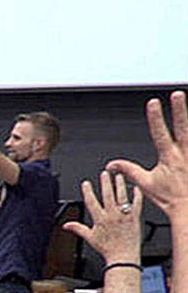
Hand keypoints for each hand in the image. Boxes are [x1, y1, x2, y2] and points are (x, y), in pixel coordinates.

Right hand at [64, 171, 142, 264]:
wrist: (123, 257)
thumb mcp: (90, 238)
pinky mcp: (134, 218)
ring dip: (120, 185)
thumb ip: (77, 229)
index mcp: (100, 220)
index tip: (86, 183)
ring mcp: (124, 216)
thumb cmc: (107, 249)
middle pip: (107, 195)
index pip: (91, 202)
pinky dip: (136, 195)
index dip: (88, 191)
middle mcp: (112, 216)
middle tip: (104, 173)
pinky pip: (136, 204)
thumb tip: (66, 225)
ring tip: (119, 176)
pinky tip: (135, 188)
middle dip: (105, 183)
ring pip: (121, 197)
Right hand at [107, 91, 187, 218]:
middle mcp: (184, 153)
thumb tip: (112, 164)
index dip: (155, 118)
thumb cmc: (171, 198)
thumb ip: (129, 170)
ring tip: (186, 98)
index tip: (153, 103)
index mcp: (169, 157)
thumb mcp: (146, 184)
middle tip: (177, 94)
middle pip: (183, 127)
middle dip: (180, 110)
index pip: (160, 133)